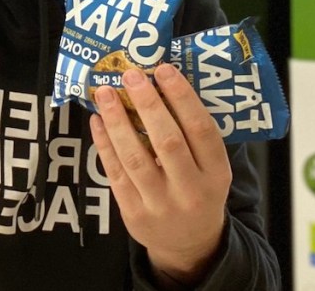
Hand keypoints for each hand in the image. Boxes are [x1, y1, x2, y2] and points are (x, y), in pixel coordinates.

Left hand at [90, 63, 230, 286]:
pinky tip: (97, 120)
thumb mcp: (210, 168)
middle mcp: (192, 190)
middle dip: (147, 104)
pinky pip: (115, 173)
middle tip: (130, 74)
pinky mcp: (134, 214)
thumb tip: (161, 82)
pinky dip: (104, 144)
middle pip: (168, 141)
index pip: (202, 130)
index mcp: (217, 174)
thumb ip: (193, 135)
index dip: (182, 97)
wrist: (190, 245)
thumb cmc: (198, 190)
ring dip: (117, 121)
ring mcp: (161, 205)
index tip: (164, 69)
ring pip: (135, 157)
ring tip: (104, 93)